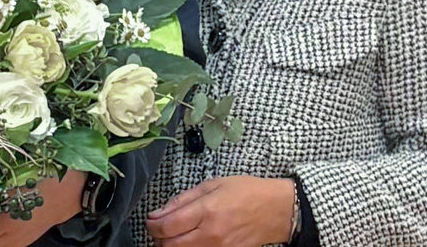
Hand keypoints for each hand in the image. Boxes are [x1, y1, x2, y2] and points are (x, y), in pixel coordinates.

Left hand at [144, 176, 294, 246]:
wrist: (276, 210)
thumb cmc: (246, 192)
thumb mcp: (213, 185)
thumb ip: (183, 199)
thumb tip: (159, 212)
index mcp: (206, 211)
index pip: (167, 226)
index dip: (152, 225)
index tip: (150, 220)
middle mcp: (211, 234)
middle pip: (170, 245)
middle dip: (158, 238)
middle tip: (158, 228)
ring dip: (171, 246)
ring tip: (172, 235)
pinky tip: (189, 241)